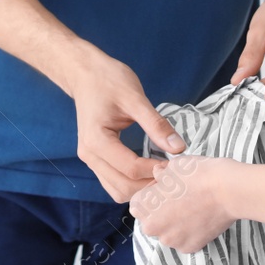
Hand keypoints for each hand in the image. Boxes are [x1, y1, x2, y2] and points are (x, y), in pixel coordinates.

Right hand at [66, 49, 184, 202]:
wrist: (84, 73)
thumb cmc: (107, 80)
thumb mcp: (135, 98)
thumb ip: (156, 125)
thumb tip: (179, 148)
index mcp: (96, 141)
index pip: (131, 169)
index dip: (157, 171)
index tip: (179, 165)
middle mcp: (89, 155)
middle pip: (123, 187)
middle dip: (150, 185)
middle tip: (175, 175)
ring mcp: (90, 159)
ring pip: (117, 190)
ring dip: (140, 189)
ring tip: (163, 176)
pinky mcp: (96, 158)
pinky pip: (113, 182)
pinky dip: (132, 184)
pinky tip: (150, 173)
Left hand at [132, 155, 238, 252]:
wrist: (227, 191)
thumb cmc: (197, 174)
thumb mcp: (173, 166)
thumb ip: (160, 174)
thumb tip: (159, 175)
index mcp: (143, 208)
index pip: (139, 202)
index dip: (152, 193)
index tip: (166, 186)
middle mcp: (153, 229)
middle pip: (153, 219)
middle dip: (162, 211)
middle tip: (181, 197)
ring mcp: (172, 241)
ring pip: (169, 231)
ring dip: (176, 223)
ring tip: (193, 207)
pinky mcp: (190, 248)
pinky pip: (185, 239)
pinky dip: (191, 231)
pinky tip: (201, 217)